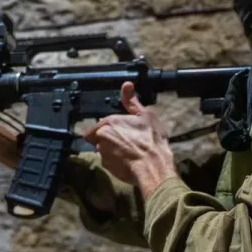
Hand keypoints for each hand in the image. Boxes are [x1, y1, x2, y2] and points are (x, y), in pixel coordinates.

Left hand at [84, 83, 177, 198]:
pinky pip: (107, 161)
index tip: (121, 130)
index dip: (109, 127)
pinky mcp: (106, 167)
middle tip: (126, 141)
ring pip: (103, 149)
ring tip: (128, 152)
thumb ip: (132, 101)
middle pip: (99, 136)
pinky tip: (127, 161)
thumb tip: (126, 84)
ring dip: (111, 149)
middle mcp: (101, 137)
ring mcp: (102, 153)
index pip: (98, 124)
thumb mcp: (146, 115)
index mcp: (109, 122)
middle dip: (109, 138)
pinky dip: (115, 161)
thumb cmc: (151, 140)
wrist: (153, 166)